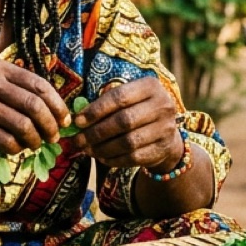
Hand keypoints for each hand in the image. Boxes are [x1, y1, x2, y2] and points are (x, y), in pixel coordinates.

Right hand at [0, 59, 69, 153]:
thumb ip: (17, 87)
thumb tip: (54, 108)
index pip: (39, 85)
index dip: (58, 105)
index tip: (64, 119)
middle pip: (35, 106)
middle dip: (50, 125)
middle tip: (54, 136)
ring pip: (23, 126)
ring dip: (35, 140)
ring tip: (35, 144)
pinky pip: (7, 142)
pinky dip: (17, 149)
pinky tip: (16, 148)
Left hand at [66, 77, 184, 170]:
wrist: (167, 133)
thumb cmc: (138, 110)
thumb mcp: (129, 97)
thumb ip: (108, 101)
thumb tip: (78, 118)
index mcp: (150, 86)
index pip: (119, 97)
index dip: (96, 110)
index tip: (78, 121)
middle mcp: (162, 106)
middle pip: (124, 121)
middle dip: (96, 132)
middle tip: (78, 140)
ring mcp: (165, 129)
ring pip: (128, 142)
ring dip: (102, 148)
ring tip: (87, 149)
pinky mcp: (162, 149)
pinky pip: (133, 158)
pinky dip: (114, 159)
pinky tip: (101, 157)